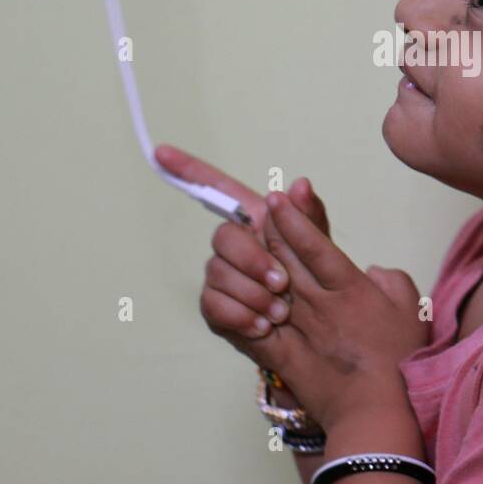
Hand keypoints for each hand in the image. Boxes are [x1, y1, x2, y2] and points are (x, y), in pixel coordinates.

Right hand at [155, 143, 326, 357]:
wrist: (318, 333)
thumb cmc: (319, 285)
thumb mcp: (323, 250)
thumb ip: (310, 219)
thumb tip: (298, 184)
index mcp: (257, 221)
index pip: (219, 189)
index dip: (189, 169)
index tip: (159, 151)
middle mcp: (235, 245)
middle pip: (222, 237)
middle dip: (252, 260)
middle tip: (282, 282)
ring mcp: (222, 275)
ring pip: (217, 272)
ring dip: (251, 293)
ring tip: (280, 312)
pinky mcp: (217, 307)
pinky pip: (213, 305)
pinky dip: (240, 316)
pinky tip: (262, 325)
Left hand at [246, 191, 431, 428]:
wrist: (375, 410)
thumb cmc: (400, 361)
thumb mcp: (411, 309)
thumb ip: (391, 280)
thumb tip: (374, 270)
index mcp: (351, 288)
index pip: (315, 244)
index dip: (295, 217)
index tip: (280, 196)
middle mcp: (320, 302)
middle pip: (286, 255)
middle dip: (272, 226)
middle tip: (263, 207)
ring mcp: (298, 327)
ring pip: (269, 282)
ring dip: (255, 257)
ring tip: (247, 237)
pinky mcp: (282, 353)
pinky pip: (251, 324)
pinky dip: (239, 303)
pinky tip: (233, 287)